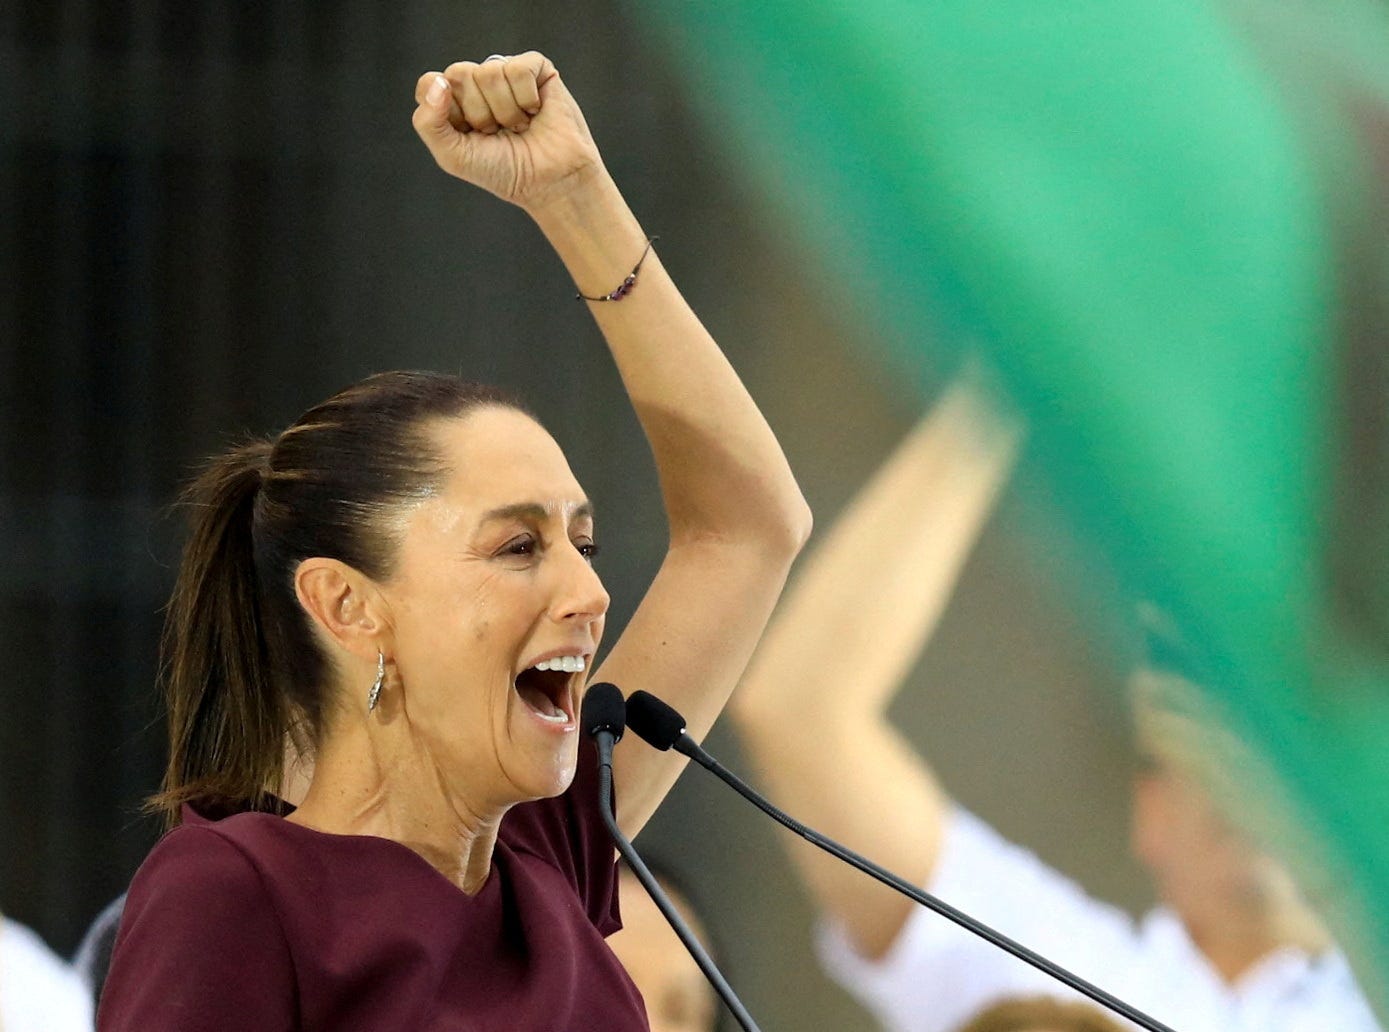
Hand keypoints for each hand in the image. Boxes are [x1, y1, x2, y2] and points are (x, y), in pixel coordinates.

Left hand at [411, 52, 605, 212]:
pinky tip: (535, 112)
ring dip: (506, 111)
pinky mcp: (535, 68)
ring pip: (489, 72)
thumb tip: (438, 82)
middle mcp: (476, 83)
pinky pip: (518, 69)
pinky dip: (527, 98)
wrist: (550, 181)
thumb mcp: (453, 156)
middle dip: (480, 113)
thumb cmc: (504, 171)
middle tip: (498, 132)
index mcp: (453, 101)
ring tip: (519, 126)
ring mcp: (505, 72)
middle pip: (458, 74)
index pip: (429, 83)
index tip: (468, 134)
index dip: (447, 110)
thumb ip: (428, 122)